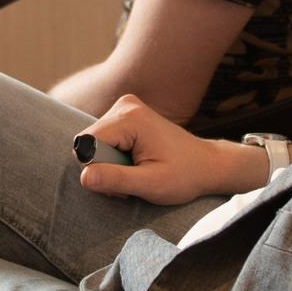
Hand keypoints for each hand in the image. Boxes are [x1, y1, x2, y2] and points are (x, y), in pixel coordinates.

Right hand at [76, 92, 265, 207]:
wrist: (207, 165)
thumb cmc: (185, 176)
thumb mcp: (151, 184)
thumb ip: (116, 179)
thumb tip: (84, 176)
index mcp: (130, 117)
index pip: (87, 144)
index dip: (100, 168)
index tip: (127, 179)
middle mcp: (125, 105)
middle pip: (90, 143)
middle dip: (106, 167)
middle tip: (134, 178)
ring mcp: (125, 107)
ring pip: (96, 144)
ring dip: (111, 164)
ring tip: (138, 171)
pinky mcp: (126, 115)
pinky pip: (104, 140)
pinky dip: (116, 157)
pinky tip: (136, 163)